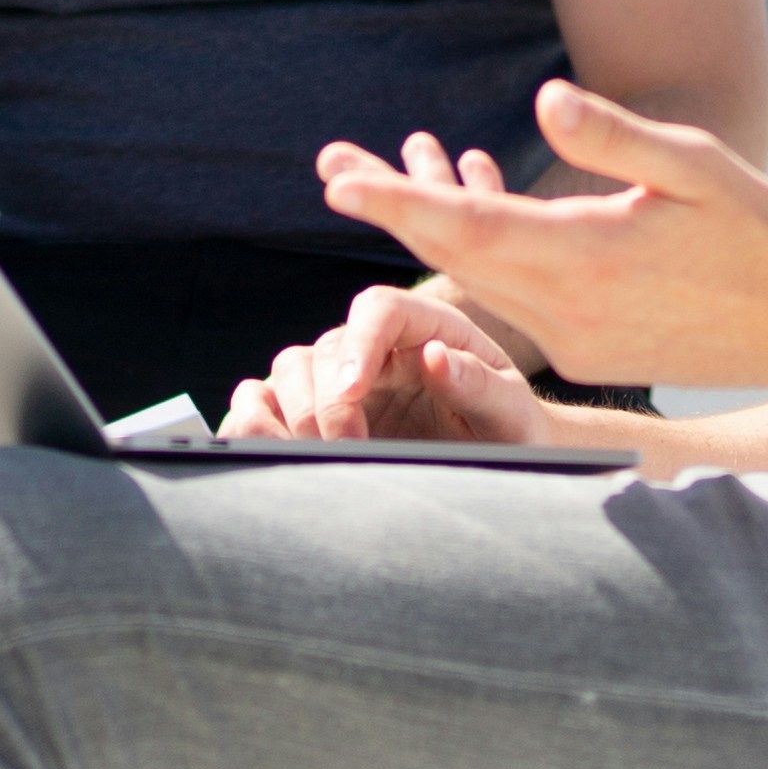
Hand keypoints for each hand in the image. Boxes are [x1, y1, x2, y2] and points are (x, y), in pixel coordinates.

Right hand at [222, 266, 555, 444]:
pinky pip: (264, 400)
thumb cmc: (511, 429)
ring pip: (288, 370)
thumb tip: (434, 357)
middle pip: (325, 348)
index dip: (359, 346)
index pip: (378, 309)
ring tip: (315, 456)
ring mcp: (340, 375)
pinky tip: (276, 450)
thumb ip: (478, 384)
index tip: (352, 393)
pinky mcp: (314, 410)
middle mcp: (377, 344)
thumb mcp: (510, 411)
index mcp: (428, 326)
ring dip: (291, 414)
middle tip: (347, 450)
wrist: (499, 459)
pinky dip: (256, 421)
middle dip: (326, 403)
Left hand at [319, 83, 767, 392]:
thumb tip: (542, 100)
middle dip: (392, 210)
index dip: (398, 202)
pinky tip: (467, 209)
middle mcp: (569, 313)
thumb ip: (613, 136)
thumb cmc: (762, 231)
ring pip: (478, 282)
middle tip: (334, 166)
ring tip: (382, 177)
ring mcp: (573, 343)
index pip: (470, 228)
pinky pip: (510, 301)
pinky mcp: (583, 354)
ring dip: (431, 231)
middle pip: (455, 259)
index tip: (338, 180)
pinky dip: (480, 258)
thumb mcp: (694, 166)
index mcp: (590, 259)